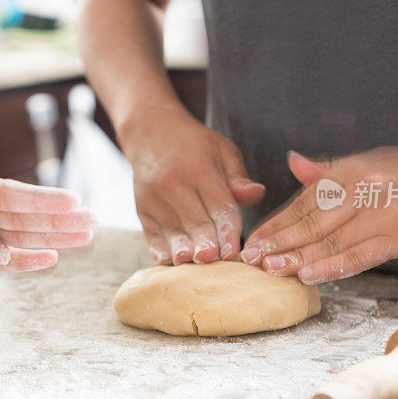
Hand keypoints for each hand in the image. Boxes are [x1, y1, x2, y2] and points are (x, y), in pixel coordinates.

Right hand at [120, 106, 264, 264]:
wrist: (151, 132)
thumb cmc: (195, 146)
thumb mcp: (223, 150)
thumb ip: (239, 177)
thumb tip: (256, 194)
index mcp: (199, 168)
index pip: (218, 205)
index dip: (228, 231)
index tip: (236, 253)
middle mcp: (173, 184)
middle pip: (196, 222)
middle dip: (207, 245)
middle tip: (217, 263)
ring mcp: (153, 198)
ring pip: (173, 232)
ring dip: (185, 252)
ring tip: (194, 265)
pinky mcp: (141, 209)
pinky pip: (151, 235)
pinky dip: (160, 251)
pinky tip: (169, 263)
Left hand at [241, 146, 397, 283]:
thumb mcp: (370, 160)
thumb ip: (328, 170)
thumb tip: (292, 162)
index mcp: (351, 168)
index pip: (305, 199)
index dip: (277, 220)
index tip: (254, 238)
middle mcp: (363, 188)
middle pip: (311, 221)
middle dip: (278, 241)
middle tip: (251, 258)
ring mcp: (382, 214)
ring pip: (330, 241)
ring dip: (297, 257)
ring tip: (271, 269)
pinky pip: (359, 256)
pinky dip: (332, 266)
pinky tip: (308, 274)